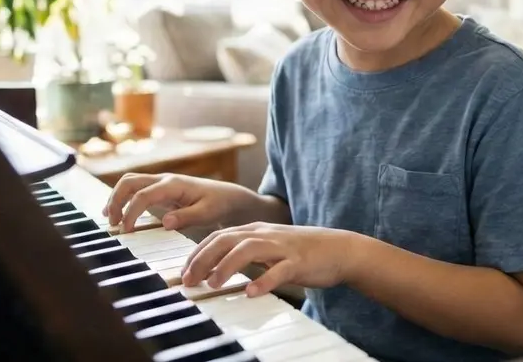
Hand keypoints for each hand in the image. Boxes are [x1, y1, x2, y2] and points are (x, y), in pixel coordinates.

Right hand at [103, 172, 244, 232]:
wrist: (227, 197)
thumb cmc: (218, 204)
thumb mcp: (207, 213)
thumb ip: (186, 217)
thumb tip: (165, 222)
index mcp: (173, 184)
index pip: (143, 195)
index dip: (130, 212)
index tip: (126, 231)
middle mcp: (164, 180)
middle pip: (129, 181)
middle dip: (116, 200)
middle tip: (112, 224)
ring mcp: (160, 183)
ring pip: (129, 183)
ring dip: (116, 198)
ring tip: (110, 220)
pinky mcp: (159, 191)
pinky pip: (135, 190)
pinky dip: (123, 199)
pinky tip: (116, 215)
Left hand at [181, 222, 363, 297]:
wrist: (339, 249)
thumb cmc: (300, 252)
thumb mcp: (268, 248)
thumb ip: (244, 254)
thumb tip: (213, 270)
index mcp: (256, 230)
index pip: (219, 236)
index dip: (197, 253)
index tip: (183, 273)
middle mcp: (265, 235)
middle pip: (227, 240)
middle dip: (204, 259)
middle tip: (188, 280)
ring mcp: (282, 247)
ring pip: (249, 250)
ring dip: (227, 266)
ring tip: (213, 284)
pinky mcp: (298, 261)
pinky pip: (279, 271)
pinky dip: (264, 281)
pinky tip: (251, 292)